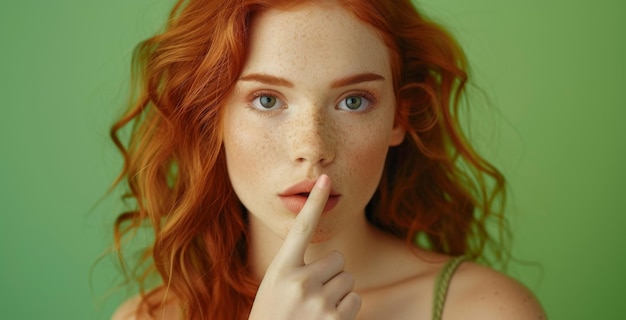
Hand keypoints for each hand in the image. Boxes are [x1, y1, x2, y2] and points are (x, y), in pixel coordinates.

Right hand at [249, 174, 360, 319]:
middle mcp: (299, 281)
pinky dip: (346, 309)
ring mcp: (318, 301)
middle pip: (337, 259)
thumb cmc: (273, 319)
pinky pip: (355, 299)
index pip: (300, 228)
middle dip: (331, 275)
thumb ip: (296, 272)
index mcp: (280, 270)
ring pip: (348, 279)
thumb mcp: (274, 291)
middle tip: (312, 296)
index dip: (313, 202)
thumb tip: (334, 263)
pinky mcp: (335, 318)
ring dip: (339, 293)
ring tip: (317, 312)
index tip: (324, 178)